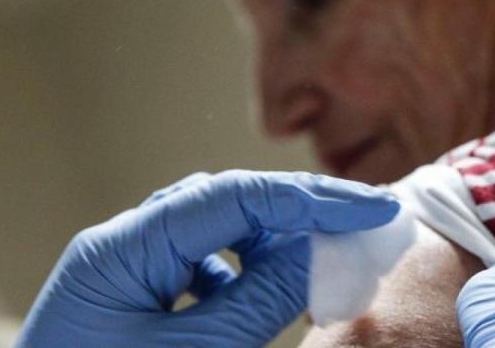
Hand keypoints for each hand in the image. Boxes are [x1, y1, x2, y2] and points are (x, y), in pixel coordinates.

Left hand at [16, 170, 398, 347]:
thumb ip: (262, 299)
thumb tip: (321, 247)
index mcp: (121, 251)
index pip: (233, 196)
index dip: (311, 198)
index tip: (375, 208)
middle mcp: (120, 244)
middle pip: (224, 203)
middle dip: (296, 213)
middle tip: (364, 224)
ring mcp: (123, 267)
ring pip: (213, 229)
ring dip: (270, 242)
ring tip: (322, 263)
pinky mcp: (132, 292)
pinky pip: (197, 263)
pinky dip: (240, 272)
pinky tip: (263, 297)